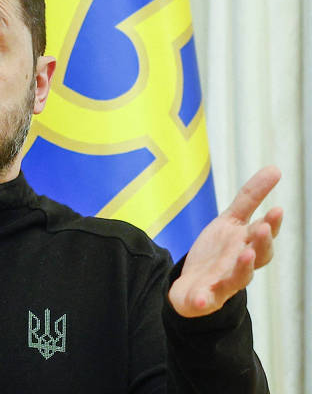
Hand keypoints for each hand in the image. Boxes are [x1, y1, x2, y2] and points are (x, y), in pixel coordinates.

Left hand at [168, 166, 282, 317]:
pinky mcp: (205, 298)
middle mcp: (240, 265)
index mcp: (247, 245)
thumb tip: (275, 168)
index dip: (271, 223)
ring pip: (238, 278)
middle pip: (257, 256)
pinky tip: (200, 298)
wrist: (193, 286)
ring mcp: (224, 283)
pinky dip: (203, 300)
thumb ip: (250, 198)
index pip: (263, 234)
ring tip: (245, 255)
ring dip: (243, 268)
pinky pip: (205, 300)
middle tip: (261, 228)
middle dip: (261, 243)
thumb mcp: (230, 221)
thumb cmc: (217, 252)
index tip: (276, 209)